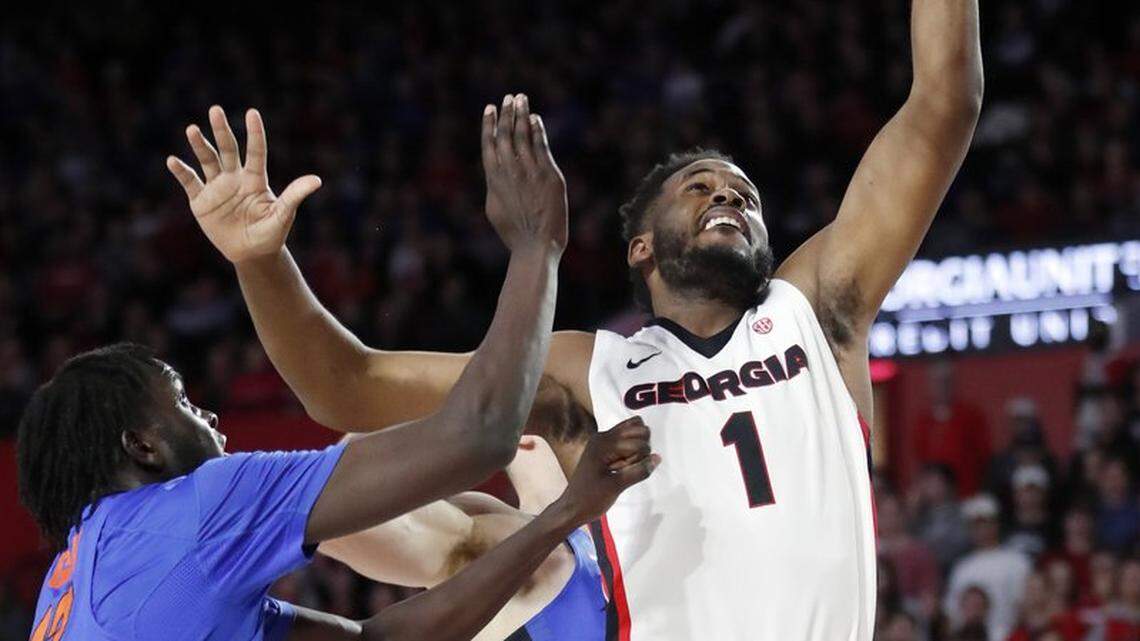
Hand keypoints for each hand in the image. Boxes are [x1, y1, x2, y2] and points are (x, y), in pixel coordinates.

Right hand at [166, 106, 321, 263]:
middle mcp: (235, 178)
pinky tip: (173, 161)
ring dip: (199, 145)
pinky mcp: (201, 201)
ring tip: (192, 129)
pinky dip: (181, 171)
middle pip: (228, 149)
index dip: (254, 134)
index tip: (252, 113)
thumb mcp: (283, 215)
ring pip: (207, 160)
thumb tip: (317, 180)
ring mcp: (217, 187)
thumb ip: (295, 196)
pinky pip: (190, 182)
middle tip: (216, 110)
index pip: (256, 152)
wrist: (251, 254)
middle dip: (221, 130)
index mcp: (255, 179)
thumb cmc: (271, 234)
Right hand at [481, 94, 567, 252]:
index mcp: (493, 178)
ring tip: (521, 99)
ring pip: (523, 135)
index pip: (488, 143)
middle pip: (505, 134)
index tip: (489, 107)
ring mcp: (530, 171)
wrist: (536, 245)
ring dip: (521, 115)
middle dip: (506, 113)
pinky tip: (536, 119)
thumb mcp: (494, 208)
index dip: (488, 123)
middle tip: (509, 97)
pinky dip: (538, 130)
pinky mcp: (549, 175)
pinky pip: (542, 146)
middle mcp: (510, 171)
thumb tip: (494, 172)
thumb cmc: (514, 232)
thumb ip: (494, 185)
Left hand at [555, 417, 658, 523]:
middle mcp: (602, 436)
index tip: (626, 472)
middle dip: (640, 449)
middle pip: (637, 428)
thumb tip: (657, 458)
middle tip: (626, 467)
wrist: (572, 508)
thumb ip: (639, 471)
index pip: (638, 441)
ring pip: (632, 432)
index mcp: (603, 443)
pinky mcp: (603, 449)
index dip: (640, 458)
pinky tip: (623, 465)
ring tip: (624, 466)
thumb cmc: (591, 498)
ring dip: (636, 449)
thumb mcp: (617, 486)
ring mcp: (602, 441)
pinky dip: (630, 451)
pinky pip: (625, 441)